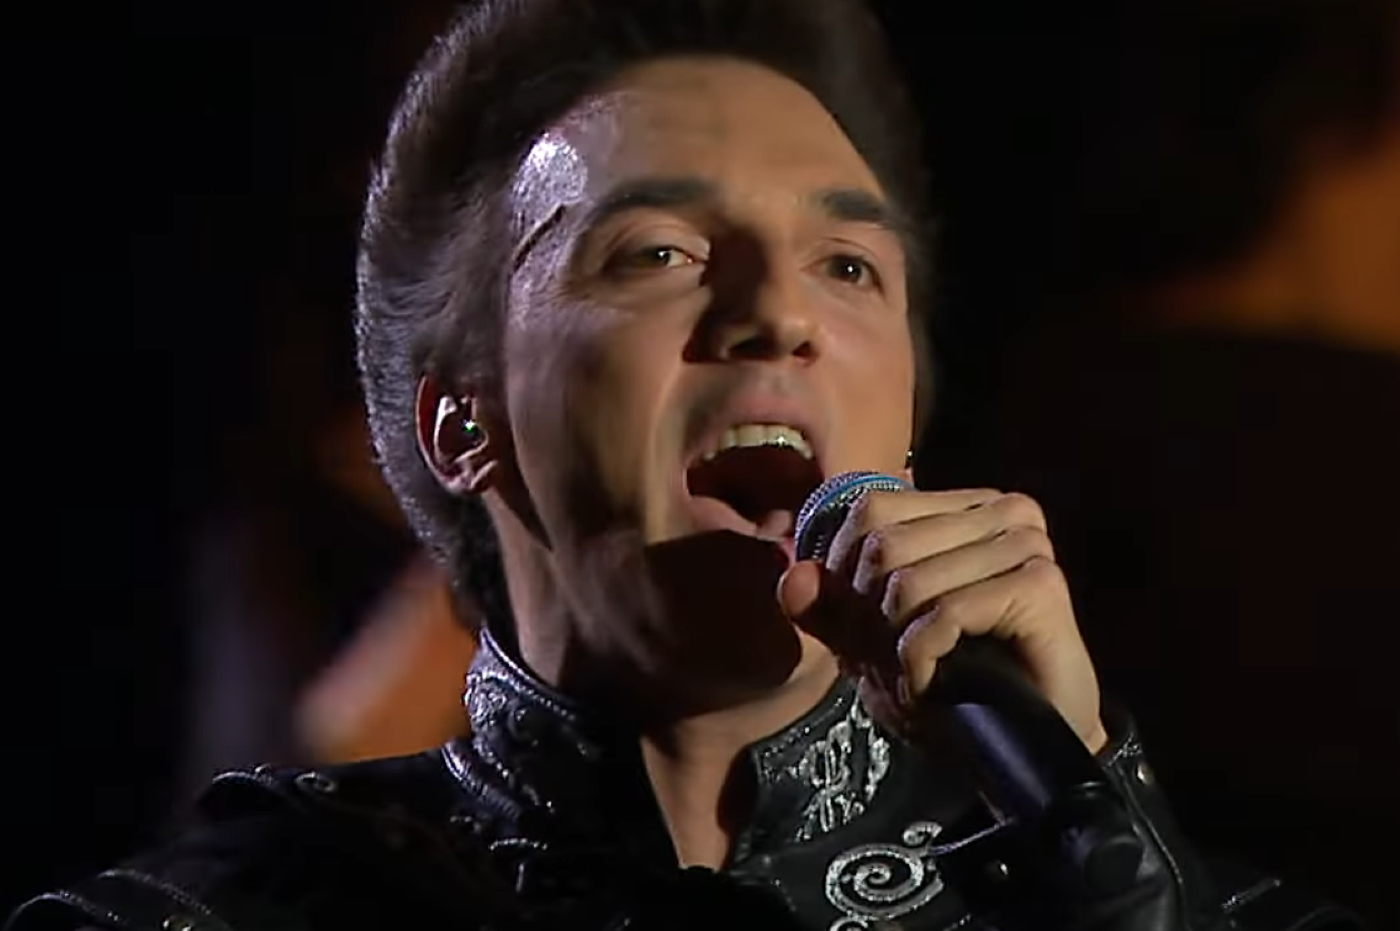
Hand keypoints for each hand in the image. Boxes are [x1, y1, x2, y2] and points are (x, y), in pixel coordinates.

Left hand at [778, 488, 1106, 751]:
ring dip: (896, 647)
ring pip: (909, 581)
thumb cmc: (953, 686)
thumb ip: (829, 608)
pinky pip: (946, 612)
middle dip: (870, 620)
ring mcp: (1024, 542)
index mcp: (961, 507)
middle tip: (891, 666)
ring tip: (914, 679)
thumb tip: (792, 577)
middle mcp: (1000, 510)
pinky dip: (922, 660)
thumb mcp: (872, 645)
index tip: (863, 632)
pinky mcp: (1039, 584)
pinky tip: (933, 686)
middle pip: (885, 546)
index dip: (846, 576)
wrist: (1025, 746)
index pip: (870, 512)